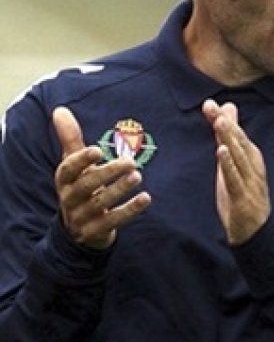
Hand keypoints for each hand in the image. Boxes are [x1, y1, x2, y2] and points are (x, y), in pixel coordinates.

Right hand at [52, 107, 151, 249]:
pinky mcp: (96, 231)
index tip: (97, 150)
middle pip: (87, 186)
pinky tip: (146, 198)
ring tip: (137, 176)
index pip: (68, 170)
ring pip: (100, 204)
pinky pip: (113, 221)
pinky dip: (130, 210)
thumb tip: (60, 109)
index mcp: (65, 180)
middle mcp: (70, 198)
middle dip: (107, 173)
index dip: (81, 160)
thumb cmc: (80, 187)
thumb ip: (70, 138)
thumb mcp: (73, 164)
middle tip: (130, 161)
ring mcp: (82, 217)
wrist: (78, 229)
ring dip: (120, 190)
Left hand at [202, 99, 269, 245]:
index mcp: (251, 157)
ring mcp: (249, 181)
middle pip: (238, 141)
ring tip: (220, 122)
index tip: (210, 104)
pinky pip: (235, 177)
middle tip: (213, 107)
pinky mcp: (242, 196)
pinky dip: (229, 164)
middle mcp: (253, 166)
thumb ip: (228, 137)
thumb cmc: (243, 194)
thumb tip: (226, 110)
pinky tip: (222, 151)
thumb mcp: (234, 163)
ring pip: (239, 156)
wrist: (255, 230)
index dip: (224, 119)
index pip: (236, 134)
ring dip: (230, 138)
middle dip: (226, 123)